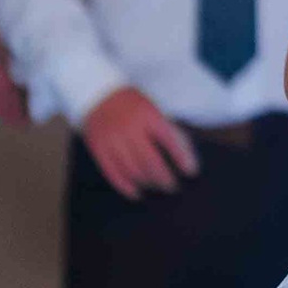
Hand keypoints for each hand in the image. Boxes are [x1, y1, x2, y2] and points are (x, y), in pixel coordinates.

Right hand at [79, 86, 200, 198]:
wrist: (97, 93)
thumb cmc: (132, 105)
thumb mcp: (153, 108)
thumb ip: (167, 129)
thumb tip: (185, 155)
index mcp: (148, 115)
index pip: (169, 140)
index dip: (182, 158)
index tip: (191, 172)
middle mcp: (130, 128)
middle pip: (150, 161)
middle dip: (164, 178)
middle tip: (172, 187)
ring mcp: (112, 140)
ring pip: (132, 170)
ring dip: (147, 183)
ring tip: (156, 187)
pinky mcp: (99, 149)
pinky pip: (113, 174)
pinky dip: (126, 187)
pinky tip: (136, 193)